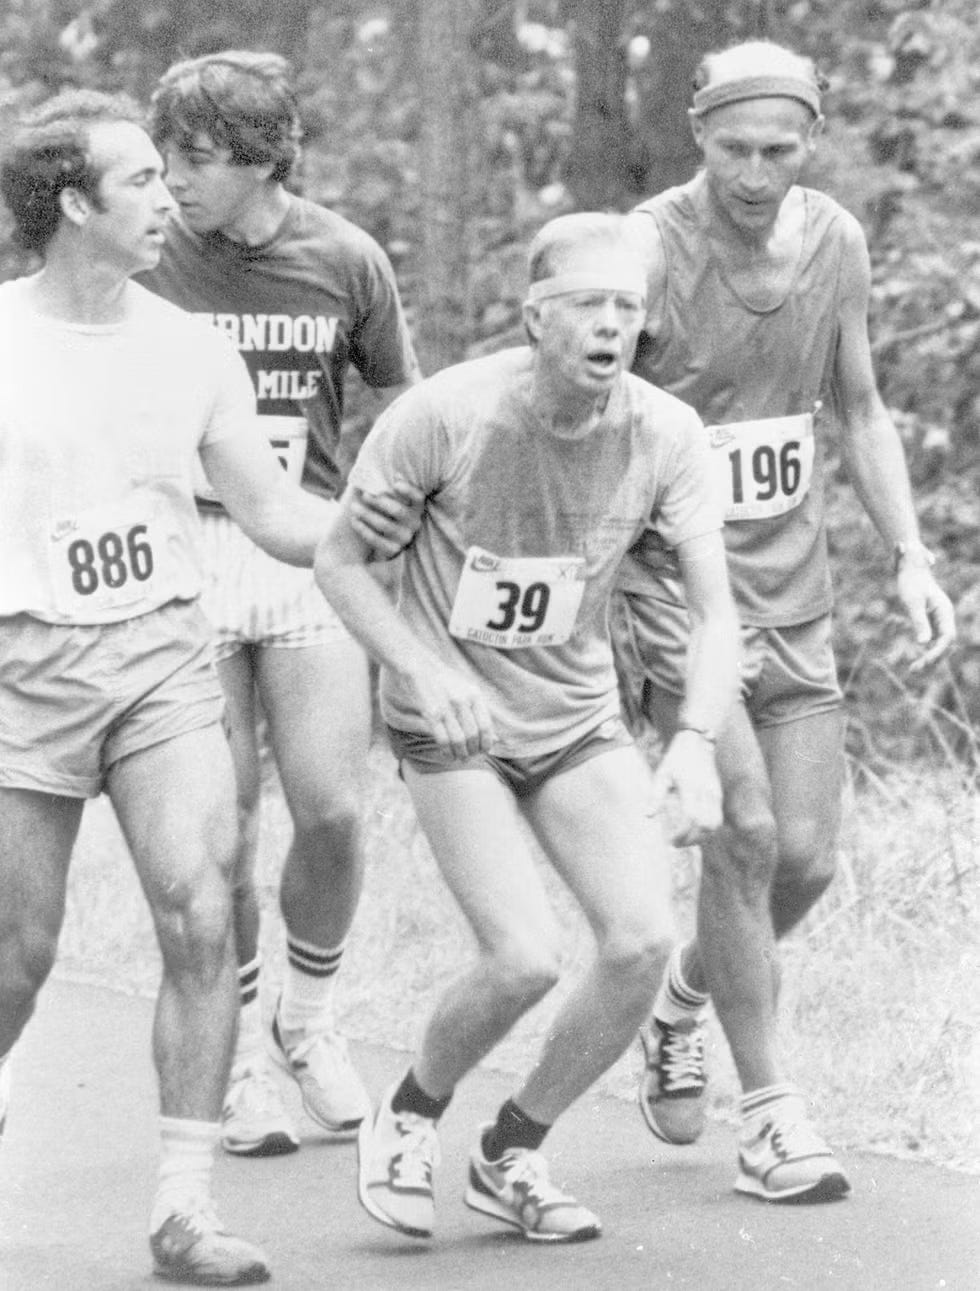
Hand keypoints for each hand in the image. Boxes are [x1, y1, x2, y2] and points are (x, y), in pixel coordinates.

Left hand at [350, 481, 424, 559]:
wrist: (378, 538)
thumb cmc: (382, 510)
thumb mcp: (386, 496)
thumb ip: (384, 484)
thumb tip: (373, 469)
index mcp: (416, 507)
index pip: (418, 497)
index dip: (409, 491)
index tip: (395, 483)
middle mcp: (414, 523)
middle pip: (398, 511)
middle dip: (379, 502)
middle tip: (364, 495)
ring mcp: (405, 538)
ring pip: (385, 526)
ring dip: (368, 515)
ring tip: (354, 507)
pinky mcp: (393, 550)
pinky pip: (377, 540)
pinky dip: (364, 529)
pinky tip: (354, 520)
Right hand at [403, 660, 496, 759]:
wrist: (419, 666)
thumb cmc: (445, 681)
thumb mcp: (468, 691)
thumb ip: (480, 713)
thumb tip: (495, 739)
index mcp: (474, 695)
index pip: (486, 726)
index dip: (486, 743)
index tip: (483, 751)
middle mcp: (462, 700)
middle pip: (473, 735)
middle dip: (473, 751)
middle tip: (469, 756)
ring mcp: (446, 707)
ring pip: (459, 740)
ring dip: (460, 754)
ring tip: (459, 757)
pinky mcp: (431, 713)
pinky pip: (443, 739)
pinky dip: (447, 751)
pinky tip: (447, 754)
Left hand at [647, 730, 721, 845]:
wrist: (695, 744)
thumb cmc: (675, 760)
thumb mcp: (661, 775)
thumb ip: (655, 796)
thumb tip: (648, 817)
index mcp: (690, 787)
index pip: (691, 818)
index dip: (683, 834)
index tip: (671, 841)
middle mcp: (706, 791)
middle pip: (706, 825)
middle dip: (692, 839)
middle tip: (676, 844)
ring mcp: (715, 793)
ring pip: (715, 824)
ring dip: (701, 837)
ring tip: (684, 840)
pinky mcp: (718, 795)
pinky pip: (718, 818)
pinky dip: (708, 830)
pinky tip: (694, 831)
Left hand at [896, 563, 955, 672]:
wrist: (910, 568)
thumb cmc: (911, 583)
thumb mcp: (912, 603)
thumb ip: (919, 622)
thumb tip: (923, 643)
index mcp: (945, 612)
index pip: (947, 638)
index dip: (938, 652)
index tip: (924, 662)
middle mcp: (945, 616)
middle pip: (945, 643)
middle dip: (932, 658)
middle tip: (914, 670)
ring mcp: (940, 619)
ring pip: (939, 643)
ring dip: (929, 657)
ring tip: (913, 669)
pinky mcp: (932, 620)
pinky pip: (933, 639)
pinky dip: (926, 650)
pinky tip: (917, 660)